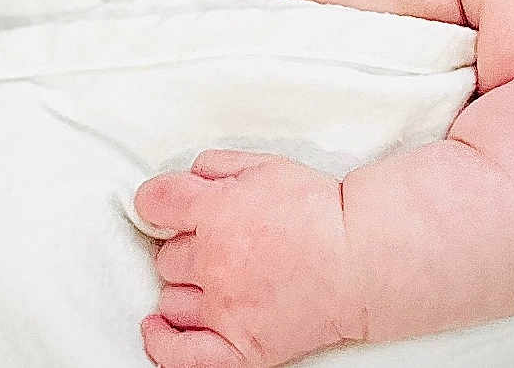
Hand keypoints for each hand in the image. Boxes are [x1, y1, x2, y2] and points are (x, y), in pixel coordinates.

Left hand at [132, 149, 366, 367]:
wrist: (359, 259)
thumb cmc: (316, 210)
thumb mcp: (263, 165)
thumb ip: (213, 167)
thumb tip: (184, 179)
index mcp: (215, 211)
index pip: (154, 204)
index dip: (156, 203)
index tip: (162, 207)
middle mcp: (213, 261)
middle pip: (167, 256)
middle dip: (186, 247)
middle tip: (217, 243)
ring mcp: (226, 308)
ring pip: (172, 300)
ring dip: (186, 289)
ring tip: (214, 280)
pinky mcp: (242, 347)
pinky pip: (184, 355)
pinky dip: (164, 343)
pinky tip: (157, 329)